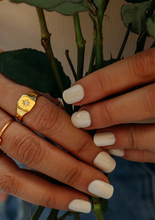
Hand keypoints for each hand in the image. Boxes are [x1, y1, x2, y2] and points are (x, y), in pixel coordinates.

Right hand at [0, 29, 115, 213]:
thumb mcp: (8, 67)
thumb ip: (35, 96)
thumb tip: (76, 131)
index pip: (42, 116)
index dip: (77, 139)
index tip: (103, 156)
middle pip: (29, 149)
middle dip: (71, 171)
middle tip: (103, 185)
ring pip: (10, 174)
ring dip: (51, 192)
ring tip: (82, 201)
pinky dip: (25, 191)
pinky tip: (49, 196)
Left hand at [63, 48, 154, 162]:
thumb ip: (143, 69)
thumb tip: (93, 89)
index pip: (140, 67)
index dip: (104, 82)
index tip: (72, 94)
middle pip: (151, 101)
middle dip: (111, 112)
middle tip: (79, 120)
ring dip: (127, 137)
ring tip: (97, 141)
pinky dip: (145, 152)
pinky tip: (122, 151)